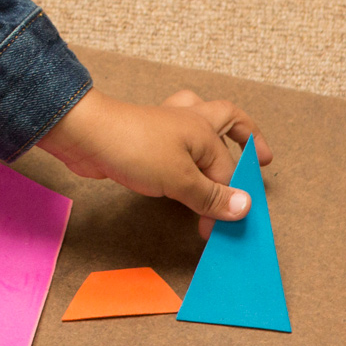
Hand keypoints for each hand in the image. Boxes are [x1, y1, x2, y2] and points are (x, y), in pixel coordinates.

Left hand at [38, 87, 270, 233]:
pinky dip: (185, 152)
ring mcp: (164, 128)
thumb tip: (245, 207)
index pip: (227, 170)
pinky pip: (174, 141)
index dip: (226, 200)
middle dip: (247, 134)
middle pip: (227, 117)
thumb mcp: (179, 179)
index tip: (218, 228)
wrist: (83, 135)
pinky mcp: (144, 140)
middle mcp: (187, 123)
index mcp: (203, 129)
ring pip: (198, 121)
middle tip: (262, 155)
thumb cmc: (133, 148)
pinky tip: (183, 169)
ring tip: (226, 147)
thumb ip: (211, 196)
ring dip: (214, 134)